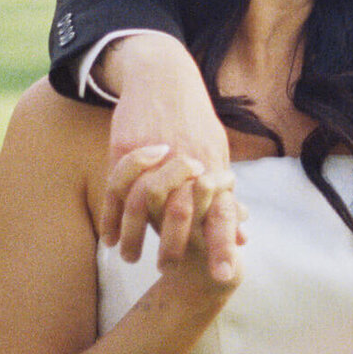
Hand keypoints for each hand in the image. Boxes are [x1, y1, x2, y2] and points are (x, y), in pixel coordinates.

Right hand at [100, 33, 237, 280]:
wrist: (163, 76)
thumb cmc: (194, 120)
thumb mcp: (217, 153)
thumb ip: (225, 197)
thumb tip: (244, 234)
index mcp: (213, 164)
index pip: (222, 211)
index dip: (224, 245)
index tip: (225, 277)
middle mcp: (186, 161)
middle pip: (183, 212)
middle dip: (175, 245)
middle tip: (167, 269)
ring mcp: (154, 153)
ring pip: (143, 203)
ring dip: (135, 235)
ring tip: (129, 258)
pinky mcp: (126, 146)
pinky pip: (115, 186)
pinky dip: (110, 215)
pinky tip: (108, 235)